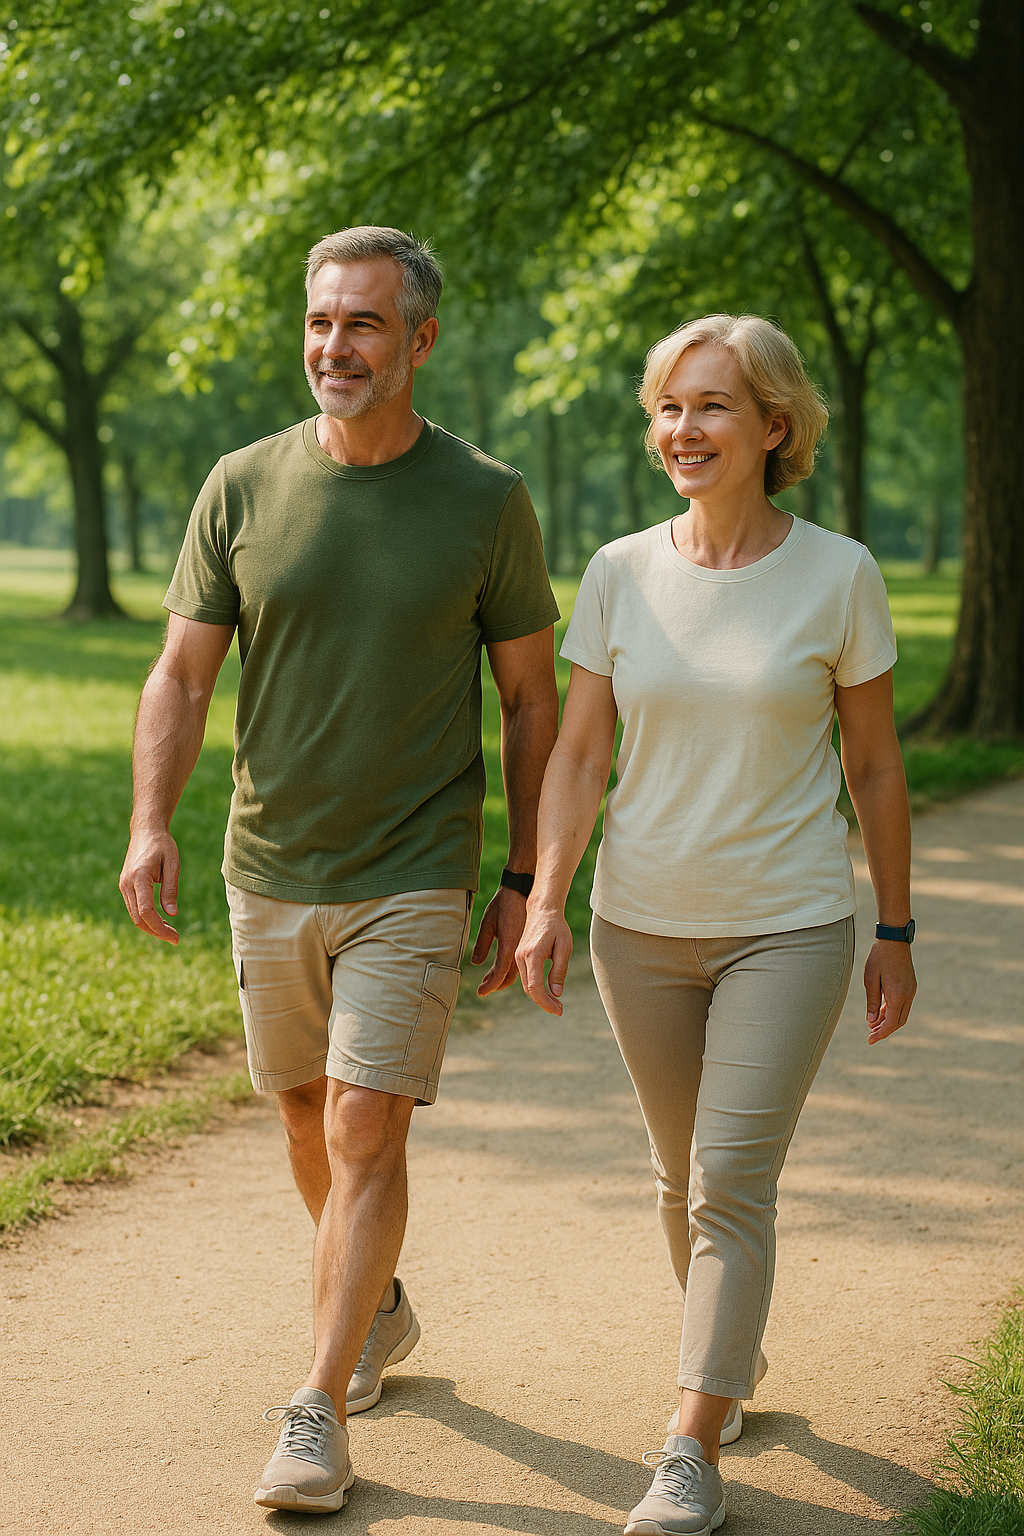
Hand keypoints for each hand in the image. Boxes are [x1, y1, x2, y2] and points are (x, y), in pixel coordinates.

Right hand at [119, 829, 180, 944]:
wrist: (145, 830)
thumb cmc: (162, 845)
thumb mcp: (173, 864)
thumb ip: (170, 889)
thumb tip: (172, 914)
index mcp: (139, 877)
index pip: (146, 911)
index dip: (160, 928)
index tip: (175, 937)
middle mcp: (127, 883)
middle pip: (138, 918)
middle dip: (156, 931)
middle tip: (175, 939)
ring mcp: (123, 885)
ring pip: (134, 915)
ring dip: (151, 927)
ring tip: (171, 932)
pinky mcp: (125, 886)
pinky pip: (134, 908)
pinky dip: (146, 918)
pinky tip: (161, 921)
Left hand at [470, 886, 528, 995]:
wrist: (521, 891)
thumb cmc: (502, 904)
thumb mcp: (487, 923)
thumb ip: (482, 944)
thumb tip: (476, 963)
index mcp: (508, 946)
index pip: (499, 974)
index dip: (490, 985)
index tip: (480, 992)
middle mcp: (518, 950)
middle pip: (508, 977)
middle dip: (495, 984)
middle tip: (483, 990)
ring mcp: (523, 947)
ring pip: (514, 971)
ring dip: (501, 978)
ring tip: (488, 981)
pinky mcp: (525, 943)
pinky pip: (517, 962)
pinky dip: (508, 969)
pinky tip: (500, 968)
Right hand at [515, 905, 572, 1015]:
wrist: (542, 909)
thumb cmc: (556, 926)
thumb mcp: (564, 947)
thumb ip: (559, 970)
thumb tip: (556, 993)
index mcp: (532, 954)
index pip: (535, 987)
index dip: (545, 1002)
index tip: (558, 1010)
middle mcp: (521, 957)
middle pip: (529, 989)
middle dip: (544, 1002)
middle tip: (560, 1010)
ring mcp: (518, 957)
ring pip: (527, 985)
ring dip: (540, 996)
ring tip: (556, 1003)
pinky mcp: (519, 956)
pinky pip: (527, 977)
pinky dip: (536, 988)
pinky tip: (548, 992)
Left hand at [864, 938, 915, 1043]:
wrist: (894, 939)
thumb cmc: (879, 958)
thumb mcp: (870, 980)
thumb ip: (872, 1002)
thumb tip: (871, 1021)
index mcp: (898, 995)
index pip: (891, 1023)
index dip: (880, 1034)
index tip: (869, 1040)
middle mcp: (908, 995)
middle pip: (898, 1022)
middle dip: (885, 1031)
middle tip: (870, 1036)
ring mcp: (911, 990)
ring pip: (902, 1014)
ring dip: (889, 1021)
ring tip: (873, 1025)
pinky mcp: (911, 985)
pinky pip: (903, 1005)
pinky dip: (893, 1011)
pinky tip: (882, 1011)